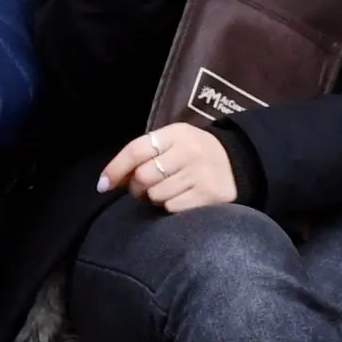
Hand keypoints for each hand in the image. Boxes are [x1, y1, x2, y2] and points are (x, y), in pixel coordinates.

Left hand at [99, 123, 236, 214]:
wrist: (238, 162)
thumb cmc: (194, 153)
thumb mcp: (173, 142)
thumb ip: (143, 155)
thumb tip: (108, 180)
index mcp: (176, 134)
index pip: (136, 150)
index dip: (115, 169)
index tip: (102, 185)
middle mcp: (188, 151)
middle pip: (143, 176)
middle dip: (137, 188)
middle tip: (144, 189)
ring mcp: (199, 174)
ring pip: (156, 194)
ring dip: (155, 198)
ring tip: (168, 191)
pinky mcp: (209, 195)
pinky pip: (172, 207)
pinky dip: (170, 207)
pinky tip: (181, 198)